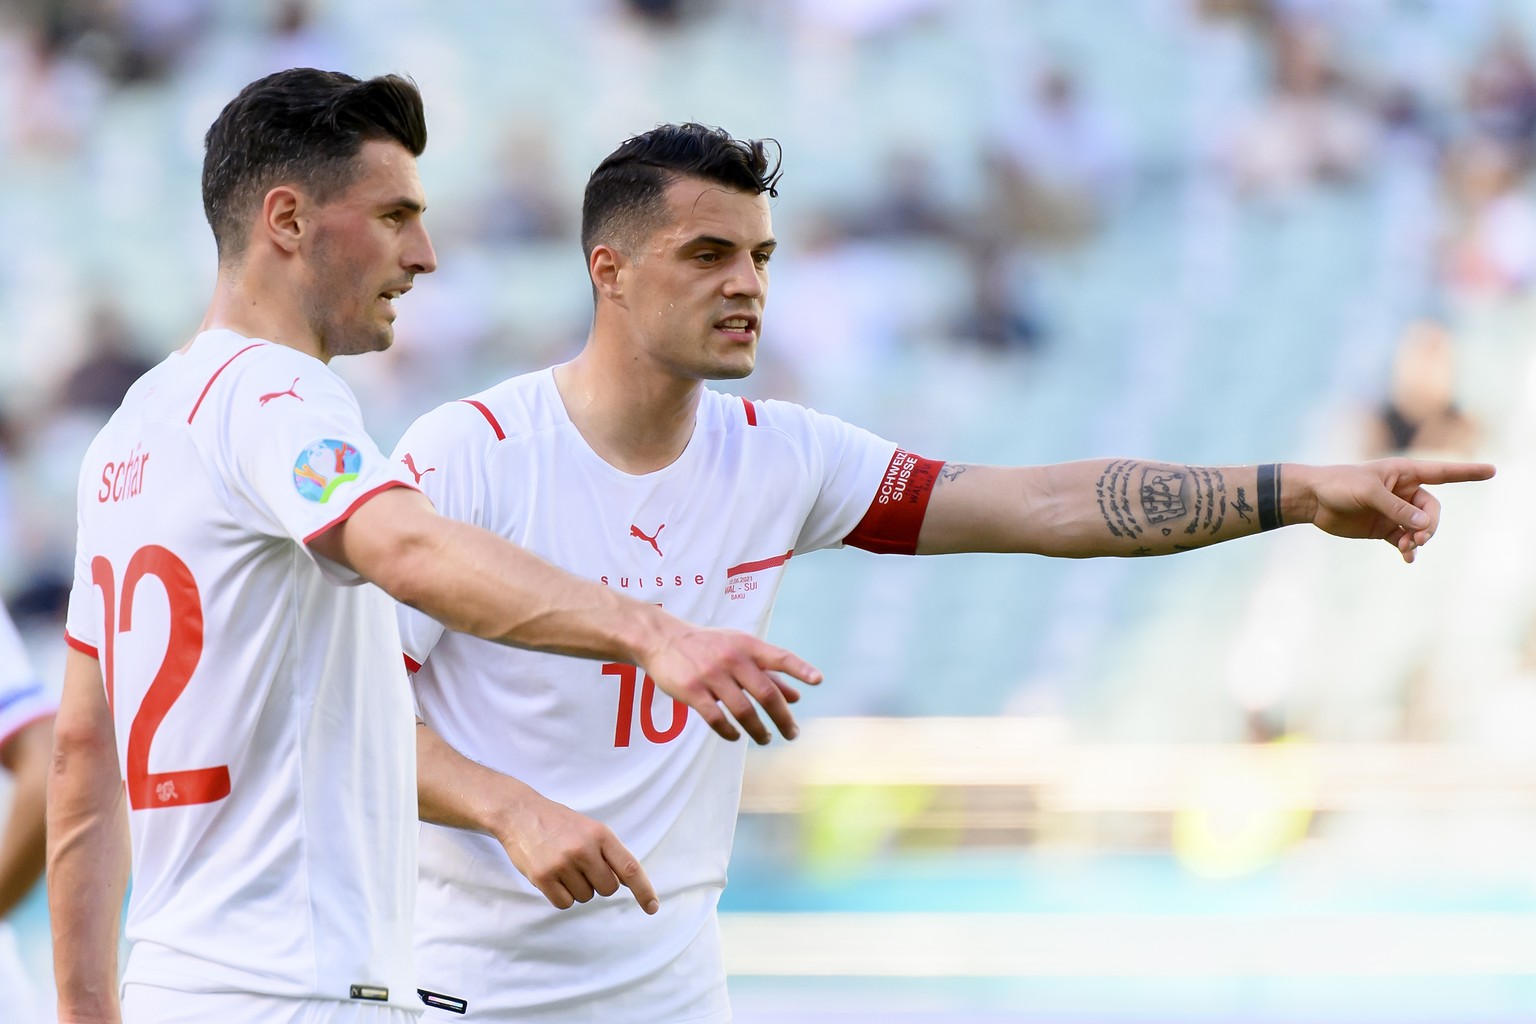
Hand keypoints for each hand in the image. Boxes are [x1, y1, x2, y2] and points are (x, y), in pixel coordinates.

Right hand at [495, 787, 658, 914]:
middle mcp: (584, 849)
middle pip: (608, 889)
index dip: (644, 890)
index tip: (653, 907)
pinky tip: (552, 876)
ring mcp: (562, 864)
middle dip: (599, 884)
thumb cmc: (560, 823)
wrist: (520, 813)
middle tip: (582, 866)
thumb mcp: (590, 829)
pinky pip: (564, 903)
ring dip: (578, 888)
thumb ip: (610, 853)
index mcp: (601, 835)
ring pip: (585, 897)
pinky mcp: (543, 877)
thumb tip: (630, 883)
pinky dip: (561, 895)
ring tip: (563, 865)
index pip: (629, 868)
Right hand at [641, 626, 822, 743]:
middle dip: (783, 718)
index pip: (779, 657)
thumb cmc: (708, 646)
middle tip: (792, 734)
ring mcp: (711, 675)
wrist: (663, 639)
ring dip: (758, 730)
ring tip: (765, 738)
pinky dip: (729, 732)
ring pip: (743, 710)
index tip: (818, 680)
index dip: (800, 668)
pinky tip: (736, 737)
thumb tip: (797, 696)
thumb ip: (768, 673)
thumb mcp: (738, 650)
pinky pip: (716, 718)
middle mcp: (732, 658)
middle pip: (766, 693)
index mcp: (747, 646)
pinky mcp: (692, 691)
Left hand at [1297, 458, 1494, 562]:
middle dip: (1431, 525)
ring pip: (1422, 527)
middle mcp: (1404, 491)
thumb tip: (1425, 526)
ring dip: (1420, 538)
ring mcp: (1395, 510)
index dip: (1468, 472)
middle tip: (1419, 538)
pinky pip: (1406, 539)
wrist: (1312, 499)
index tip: (1492, 471)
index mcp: (1404, 472)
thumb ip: (1397, 509)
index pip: (1443, 472)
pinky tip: (1407, 557)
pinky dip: (1409, 548)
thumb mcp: (1369, 494)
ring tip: (1409, 547)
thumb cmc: (1339, 486)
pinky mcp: (1384, 527)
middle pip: (1433, 510)